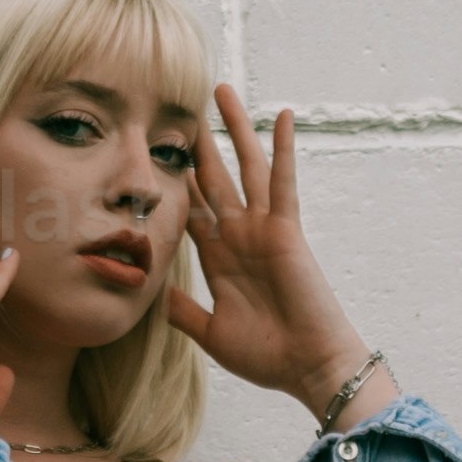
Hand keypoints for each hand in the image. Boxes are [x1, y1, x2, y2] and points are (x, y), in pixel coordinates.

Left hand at [173, 88, 370, 412]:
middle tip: (182, 108)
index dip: (174, 181)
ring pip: (245, 167)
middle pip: (213, 178)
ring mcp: (263, 228)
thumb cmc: (267, 356)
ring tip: (222, 93)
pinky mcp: (286, 229)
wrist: (307, 368)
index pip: (191, 209)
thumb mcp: (212, 333)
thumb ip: (184, 311)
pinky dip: (284, 149)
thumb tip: (154, 295)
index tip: (156, 152)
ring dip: (235, 130)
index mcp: (220, 258)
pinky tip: (283, 116)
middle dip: (198, 145)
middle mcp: (240, 235)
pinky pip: (283, 182)